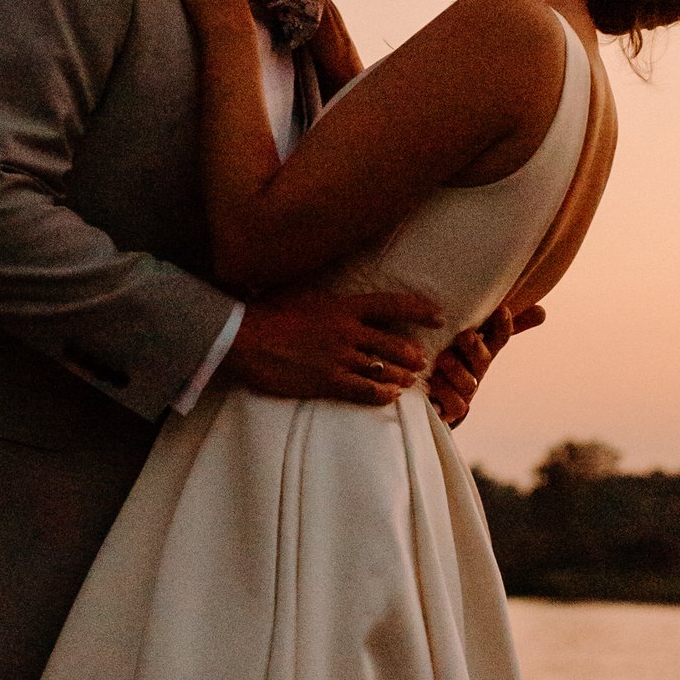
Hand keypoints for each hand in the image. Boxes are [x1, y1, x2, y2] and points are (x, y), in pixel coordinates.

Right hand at [224, 287, 440, 408]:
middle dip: (412, 354)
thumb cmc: (267, 310)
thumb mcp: (302, 290)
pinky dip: (382, 394)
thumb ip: (326, 290)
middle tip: (422, 360)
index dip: (419, 310)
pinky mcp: (327, 381)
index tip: (437, 316)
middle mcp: (347, 332)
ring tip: (409, 381)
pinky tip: (390, 396)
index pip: (391, 306)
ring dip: (401, 376)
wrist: (242, 338)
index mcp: (343, 306)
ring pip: (383, 370)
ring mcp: (338, 358)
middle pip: (393, 344)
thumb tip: (339, 284)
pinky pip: (364, 390)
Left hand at [425, 302, 544, 430]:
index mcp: (483, 351)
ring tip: (442, 358)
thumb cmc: (456, 360)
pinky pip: (455, 407)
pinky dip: (444, 395)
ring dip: (456, 371)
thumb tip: (543, 312)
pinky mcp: (452, 410)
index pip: (500, 337)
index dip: (504, 325)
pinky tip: (434, 383)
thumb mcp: (471, 337)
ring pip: (468, 384)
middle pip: (484, 360)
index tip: (501, 310)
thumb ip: (497, 323)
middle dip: (475, 348)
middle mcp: (477, 372)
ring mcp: (466, 392)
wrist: (436, 399)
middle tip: (464, 335)